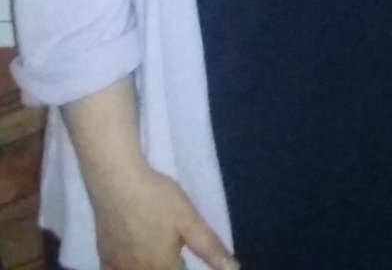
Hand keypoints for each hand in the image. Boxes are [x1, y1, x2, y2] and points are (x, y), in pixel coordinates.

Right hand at [88, 162, 237, 269]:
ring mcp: (118, 266)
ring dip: (151, 268)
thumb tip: (233, 269)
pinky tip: (135, 263)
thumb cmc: (158, 200)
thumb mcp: (190, 220)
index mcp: (163, 266)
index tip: (188, 261)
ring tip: (162, 258)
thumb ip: (210, 248)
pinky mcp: (104, 257)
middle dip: (171, 268)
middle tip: (178, 257)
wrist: (117, 184)